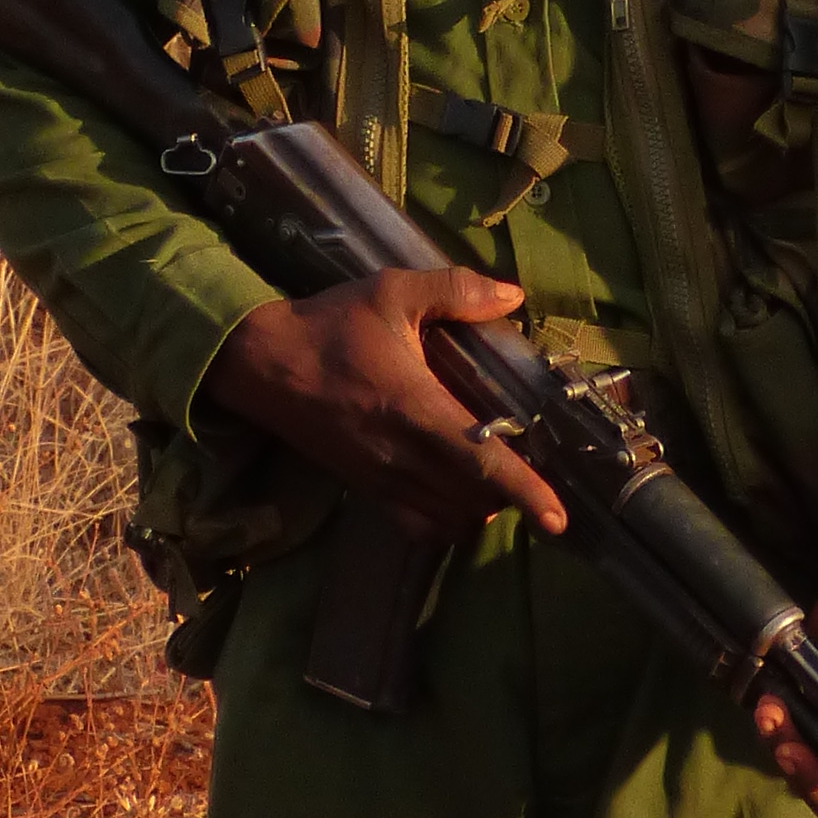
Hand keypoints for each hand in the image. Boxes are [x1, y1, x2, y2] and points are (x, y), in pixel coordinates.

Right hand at [202, 268, 570, 545]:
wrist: (258, 364)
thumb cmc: (330, 326)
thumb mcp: (390, 291)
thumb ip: (455, 291)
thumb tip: (513, 295)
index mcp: (414, 409)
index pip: (481, 462)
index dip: (524, 491)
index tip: (558, 518)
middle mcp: (401, 457)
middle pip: (474, 499)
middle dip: (513, 494)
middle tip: (539, 465)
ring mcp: (381, 480)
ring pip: (449, 519)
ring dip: (482, 508)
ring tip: (503, 479)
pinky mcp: (365, 490)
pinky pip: (417, 525)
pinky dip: (448, 521)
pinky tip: (462, 496)